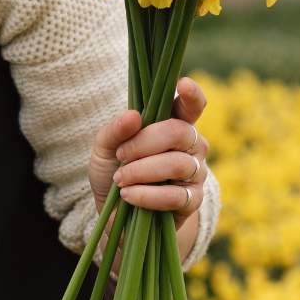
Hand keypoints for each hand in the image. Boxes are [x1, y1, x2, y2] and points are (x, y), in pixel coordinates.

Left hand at [89, 77, 209, 261]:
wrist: (115, 215)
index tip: (183, 84)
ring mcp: (195, 173)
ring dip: (142, 171)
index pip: (191, 106)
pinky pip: (176, 196)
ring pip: (178, 164)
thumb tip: (134, 116)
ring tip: (120, 179)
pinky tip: (128, 196)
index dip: (192, 95)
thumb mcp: (104, 149)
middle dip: (145, 142)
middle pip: (180, 132)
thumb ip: (115, 130)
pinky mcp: (192, 202)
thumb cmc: (113, 172)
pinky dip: (147, 195)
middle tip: (121, 155)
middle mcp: (191, 146)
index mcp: (173, 124)